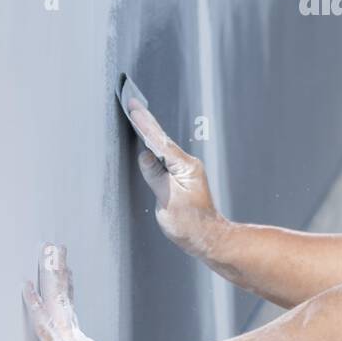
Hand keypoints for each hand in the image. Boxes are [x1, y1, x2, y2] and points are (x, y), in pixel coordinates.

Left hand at [22, 243, 138, 340]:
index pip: (69, 311)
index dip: (65, 290)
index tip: (65, 273)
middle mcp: (73, 337)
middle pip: (62, 298)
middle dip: (57, 272)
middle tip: (54, 249)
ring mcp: (67, 340)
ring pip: (55, 302)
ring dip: (50, 275)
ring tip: (48, 252)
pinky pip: (43, 323)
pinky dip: (34, 305)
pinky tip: (27, 289)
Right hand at [127, 96, 225, 258]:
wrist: (208, 237)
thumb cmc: (191, 224)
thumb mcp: (168, 200)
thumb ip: (156, 176)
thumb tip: (145, 157)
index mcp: (185, 167)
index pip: (161, 143)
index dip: (146, 126)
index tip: (134, 109)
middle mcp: (188, 165)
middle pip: (162, 140)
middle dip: (147, 122)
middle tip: (133, 103)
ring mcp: (186, 171)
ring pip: (163, 148)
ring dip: (149, 132)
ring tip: (137, 115)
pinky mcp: (182, 178)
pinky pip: (165, 158)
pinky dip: (154, 147)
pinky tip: (147, 142)